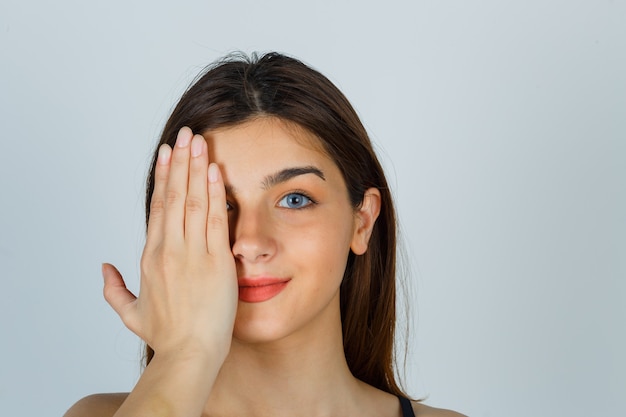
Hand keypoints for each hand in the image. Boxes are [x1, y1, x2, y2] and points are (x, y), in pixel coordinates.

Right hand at [102, 127, 237, 361]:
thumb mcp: (130, 314)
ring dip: (196, 169)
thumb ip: (113, 289)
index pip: (157, 208)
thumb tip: (104, 267)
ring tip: (199, 142)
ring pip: (192, 201)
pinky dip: (214, 193)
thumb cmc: (166, 336)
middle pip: (174, 197)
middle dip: (180, 162)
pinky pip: (215, 220)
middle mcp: (169, 250)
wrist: (189, 354)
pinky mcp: (216, 261)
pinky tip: (215, 171)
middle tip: (185, 135)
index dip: (163, 178)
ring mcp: (193, 254)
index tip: (167, 155)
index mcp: (151, 257)